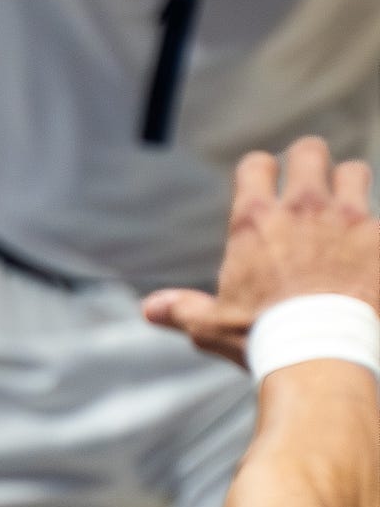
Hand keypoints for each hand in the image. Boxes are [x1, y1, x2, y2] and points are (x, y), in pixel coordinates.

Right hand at [145, 139, 379, 365]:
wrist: (321, 355)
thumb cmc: (263, 339)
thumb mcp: (213, 326)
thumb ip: (182, 309)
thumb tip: (150, 309)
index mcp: (255, 222)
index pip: (256, 164)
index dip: (260, 172)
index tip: (264, 189)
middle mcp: (302, 208)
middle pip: (310, 151)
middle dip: (309, 164)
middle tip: (310, 189)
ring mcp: (347, 219)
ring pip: (354, 172)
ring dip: (349, 186)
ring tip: (344, 214)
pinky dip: (375, 234)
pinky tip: (369, 254)